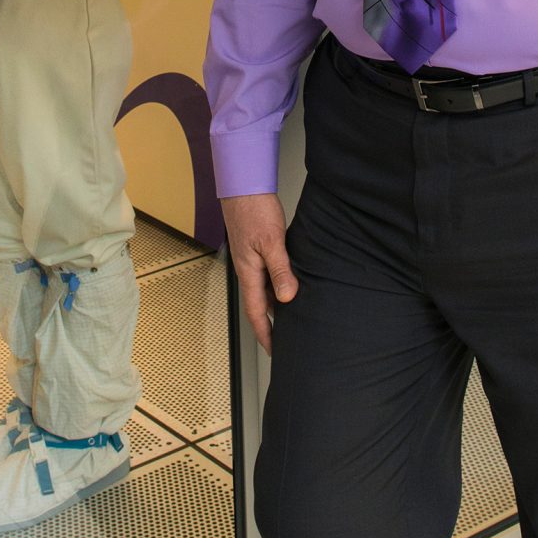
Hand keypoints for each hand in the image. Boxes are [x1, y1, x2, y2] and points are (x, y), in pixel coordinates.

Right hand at [221, 191, 297, 353]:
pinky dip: (279, 285)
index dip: (266, 334)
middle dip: (272, 324)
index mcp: (249, 273)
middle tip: (288, 340)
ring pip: (265, 290)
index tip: (274, 351)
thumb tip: (287, 298)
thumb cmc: (254, 210)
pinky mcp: (258, 250)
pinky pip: (268, 275)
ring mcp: (252, 260)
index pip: (257, 312)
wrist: (243, 186)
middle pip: (260, 304)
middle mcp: (249, 270)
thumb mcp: (272, 242)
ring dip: (277, 305)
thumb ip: (280, 270)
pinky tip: (292, 284)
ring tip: (294, 317)